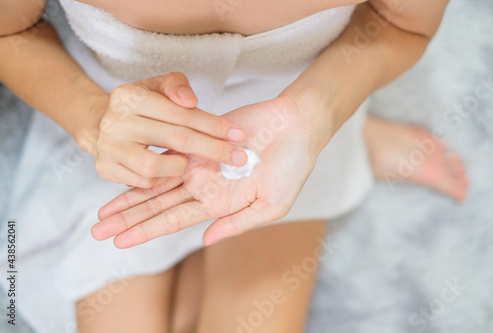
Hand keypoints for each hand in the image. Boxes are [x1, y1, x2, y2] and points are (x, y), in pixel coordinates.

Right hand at [79, 72, 247, 187]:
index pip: (181, 113)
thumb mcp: (157, 86)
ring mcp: (109, 147)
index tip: (238, 134)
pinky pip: (143, 182)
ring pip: (155, 167)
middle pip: (176, 139)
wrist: (101, 124)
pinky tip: (169, 171)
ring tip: (188, 163)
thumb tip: (191, 101)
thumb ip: (177, 86)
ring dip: (180, 167)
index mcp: (130, 95)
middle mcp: (116, 121)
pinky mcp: (105, 169)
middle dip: (213, 149)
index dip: (214, 125)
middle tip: (238, 157)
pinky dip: (161, 179)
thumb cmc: (141, 105)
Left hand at [92, 96, 324, 247]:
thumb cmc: (292, 168)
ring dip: (129, 195)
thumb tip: (205, 239)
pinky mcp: (199, 138)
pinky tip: (123, 169)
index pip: (174, 220)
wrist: (297, 127)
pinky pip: (166, 150)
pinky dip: (146, 161)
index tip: (119, 242)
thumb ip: (238, 222)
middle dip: (128, 219)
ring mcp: (199, 162)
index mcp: (219, 204)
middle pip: (157, 205)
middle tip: (97, 231)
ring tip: (103, 210)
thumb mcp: (272, 204)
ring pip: (156, 181)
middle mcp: (204, 186)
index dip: (146, 231)